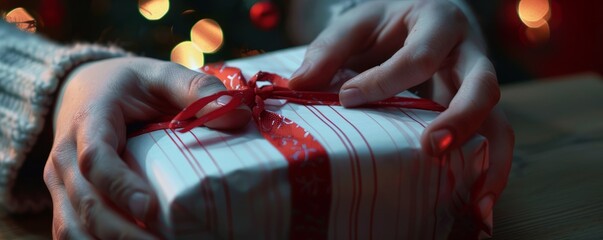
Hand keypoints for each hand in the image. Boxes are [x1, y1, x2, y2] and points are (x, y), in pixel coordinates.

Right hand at [43, 57, 249, 238]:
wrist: (82, 89)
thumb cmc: (129, 84)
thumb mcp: (161, 74)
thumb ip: (196, 89)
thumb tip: (238, 116)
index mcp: (89, 120)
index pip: (94, 158)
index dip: (119, 185)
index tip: (147, 208)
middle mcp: (64, 156)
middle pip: (86, 203)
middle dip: (123, 233)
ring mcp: (62, 182)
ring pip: (72, 227)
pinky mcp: (67, 200)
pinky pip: (73, 233)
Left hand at [288, 0, 513, 232]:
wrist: (422, 14)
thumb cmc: (388, 23)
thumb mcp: (357, 24)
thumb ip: (330, 49)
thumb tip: (299, 84)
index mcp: (438, 22)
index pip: (419, 56)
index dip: (385, 80)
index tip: (349, 99)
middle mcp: (469, 52)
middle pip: (482, 86)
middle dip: (460, 119)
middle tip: (430, 148)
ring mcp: (478, 84)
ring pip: (499, 119)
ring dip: (489, 160)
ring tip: (475, 202)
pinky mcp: (478, 109)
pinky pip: (494, 139)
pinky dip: (490, 170)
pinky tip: (478, 202)